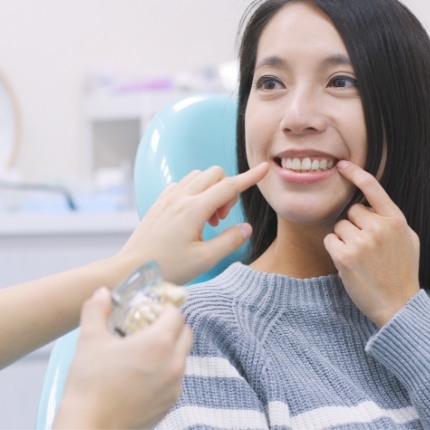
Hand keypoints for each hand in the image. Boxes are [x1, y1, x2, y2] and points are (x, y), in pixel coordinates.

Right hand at [54, 288, 192, 428]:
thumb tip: (102, 292)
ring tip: (144, 353)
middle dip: (172, 326)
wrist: (89, 428)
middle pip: (185, 333)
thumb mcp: (89, 340)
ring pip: (182, 357)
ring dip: (170, 349)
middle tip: (149, 328)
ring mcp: (175, 385)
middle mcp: (174, 362)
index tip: (150, 310)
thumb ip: (97, 310)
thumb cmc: (89, 384)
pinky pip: (176, 379)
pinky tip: (143, 375)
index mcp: (159, 342)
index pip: (176, 314)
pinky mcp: (170, 403)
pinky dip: (166, 371)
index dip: (164, 308)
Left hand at [118, 163, 268, 284]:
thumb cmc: (167, 268)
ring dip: (211, 191)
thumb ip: (230, 240)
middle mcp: (180, 198)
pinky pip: (184, 184)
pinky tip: (192, 217)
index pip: (229, 186)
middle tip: (220, 220)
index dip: (250, 178)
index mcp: (193, 210)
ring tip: (207, 220)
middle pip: (215, 174)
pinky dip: (196, 193)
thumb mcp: (205, 259)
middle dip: (227, 191)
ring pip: (199, 177)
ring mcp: (167, 198)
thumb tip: (246, 228)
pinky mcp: (159, 202)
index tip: (264, 169)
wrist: (130, 271)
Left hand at [323, 160, 419, 326]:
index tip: (341, 165)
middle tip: (366, 247)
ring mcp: (362, 242)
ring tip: (360, 258)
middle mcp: (379, 227)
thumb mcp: (408, 239)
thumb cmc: (403, 272)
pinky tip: (349, 264)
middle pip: (351, 211)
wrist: (398, 305)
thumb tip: (373, 204)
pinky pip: (330, 240)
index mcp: (396, 220)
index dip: (355, 173)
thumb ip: (392, 219)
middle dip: (354, 225)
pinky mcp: (345, 256)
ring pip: (339, 226)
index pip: (373, 188)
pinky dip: (335, 250)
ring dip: (344, 239)